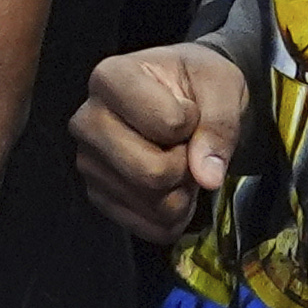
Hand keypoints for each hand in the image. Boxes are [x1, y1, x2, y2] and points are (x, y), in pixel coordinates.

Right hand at [73, 37, 247, 244]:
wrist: (182, 101)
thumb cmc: (194, 83)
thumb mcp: (221, 83)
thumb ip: (220, 123)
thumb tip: (207, 175)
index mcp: (110, 79)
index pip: (168, 124)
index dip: (193, 122)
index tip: (187, 109)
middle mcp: (87, 120)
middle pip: (151, 173)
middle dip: (186, 166)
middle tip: (186, 145)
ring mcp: (89, 162)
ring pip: (154, 204)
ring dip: (183, 191)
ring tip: (178, 162)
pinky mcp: (99, 195)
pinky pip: (150, 228)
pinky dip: (174, 215)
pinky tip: (171, 185)